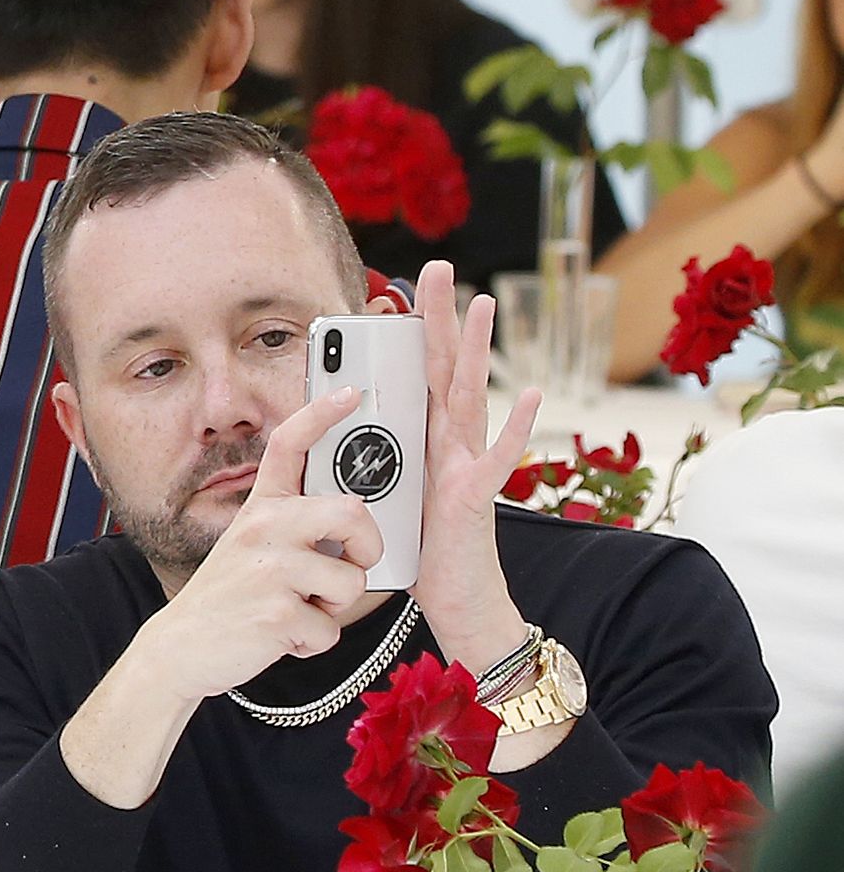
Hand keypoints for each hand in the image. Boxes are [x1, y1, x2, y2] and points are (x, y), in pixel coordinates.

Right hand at [129, 388, 384, 702]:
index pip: (289, 444)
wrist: (181, 646)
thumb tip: (353, 521)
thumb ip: (294, 526)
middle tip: (348, 564)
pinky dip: (315, 641)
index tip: (350, 393)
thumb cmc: (231, 597)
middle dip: (366, 547)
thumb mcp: (251, 546)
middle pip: (352, 512)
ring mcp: (268, 569)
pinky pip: (331, 627)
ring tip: (301, 608)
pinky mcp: (276, 612)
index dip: (321, 413)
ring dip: (336, 606)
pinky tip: (285, 635)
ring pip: (351, 580)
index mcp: (261, 508)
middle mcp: (263, 528)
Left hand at [402, 261, 539, 676]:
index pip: (413, 376)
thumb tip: (340, 431)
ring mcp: (468, 466)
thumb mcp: (383, 495)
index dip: (405, 335)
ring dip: (477, 351)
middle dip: (439, 319)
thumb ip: (370, 460)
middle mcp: (449, 444)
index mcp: (422, 441)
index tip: (392, 291)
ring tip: (483, 306)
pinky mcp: (476, 498)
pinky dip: (515, 427)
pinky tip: (531, 395)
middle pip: (443, 370)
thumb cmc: (420, 551)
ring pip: (472, 397)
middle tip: (435, 269)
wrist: (454, 602)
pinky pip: (498, 459)